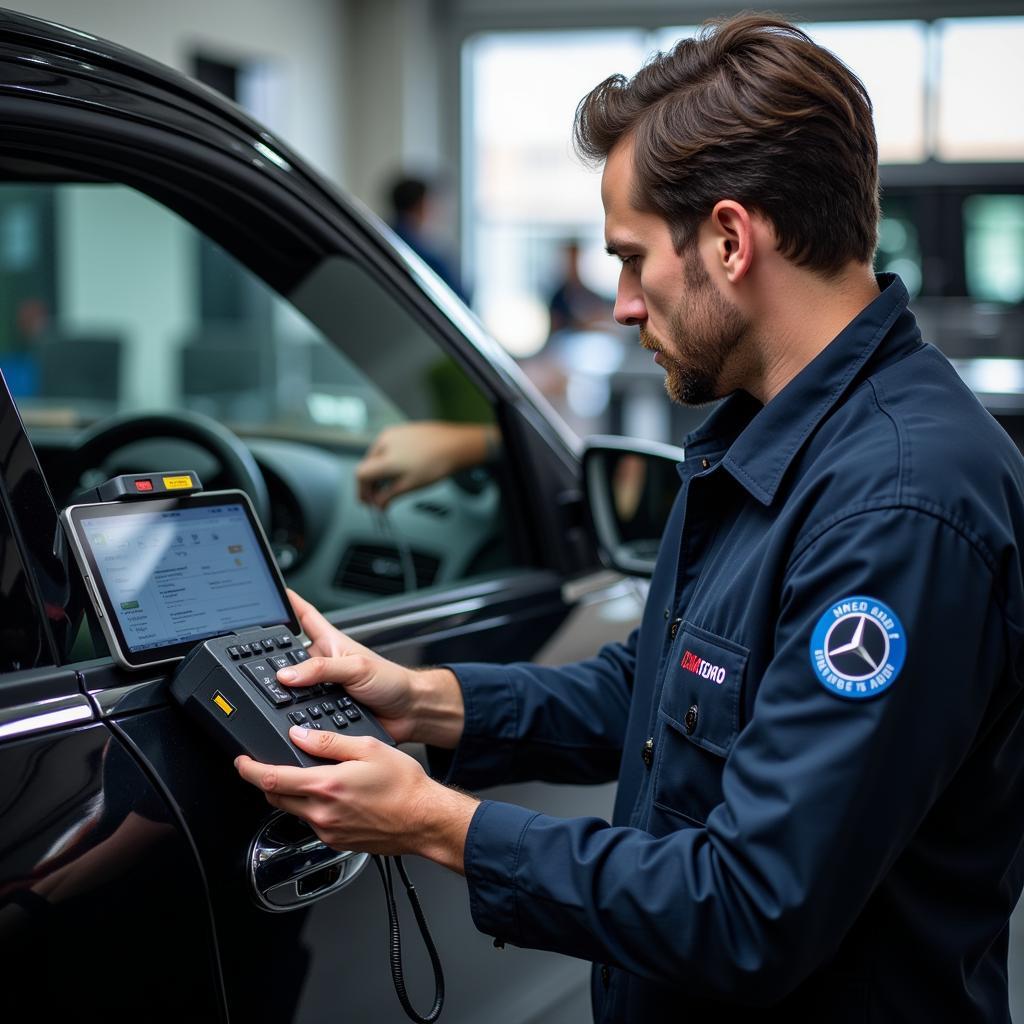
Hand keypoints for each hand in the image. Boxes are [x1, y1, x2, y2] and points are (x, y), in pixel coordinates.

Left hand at [234, 728, 478, 871]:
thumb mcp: (368, 748)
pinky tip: (332, 796)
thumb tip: (299, 736)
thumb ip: (329, 743)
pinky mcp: (337, 842)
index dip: (249, 769)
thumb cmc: (404, 785)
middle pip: (276, 797)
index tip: (241, 761)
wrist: (424, 819)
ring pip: (294, 810)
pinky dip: (311, 807)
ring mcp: (328, 831)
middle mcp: (322, 813)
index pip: (272, 779)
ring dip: (291, 793)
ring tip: (309, 777)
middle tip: (268, 765)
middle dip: (266, 781)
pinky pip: (313, 822)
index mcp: (326, 786)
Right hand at [284, 590, 464, 747]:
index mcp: (331, 643)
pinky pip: (303, 712)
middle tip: (254, 661)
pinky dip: (296, 716)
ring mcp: (324, 688)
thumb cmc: (393, 681)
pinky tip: (291, 719)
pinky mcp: (326, 712)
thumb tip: (288, 674)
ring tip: (274, 694)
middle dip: (272, 659)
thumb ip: (322, 669)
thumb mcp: (357, 666)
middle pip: (289, 655)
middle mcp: (325, 664)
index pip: (305, 616)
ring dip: (284, 694)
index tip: (268, 593)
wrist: (409, 712)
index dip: (287, 603)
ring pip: (292, 688)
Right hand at [355, 421, 495, 507]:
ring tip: (391, 487)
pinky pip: (388, 448)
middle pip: (368, 465)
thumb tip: (379, 504)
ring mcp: (394, 433)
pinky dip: (388, 462)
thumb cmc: (437, 462)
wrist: (457, 445)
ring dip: (380, 473)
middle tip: (379, 498)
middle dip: (371, 484)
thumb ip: (389, 496)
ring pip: (377, 456)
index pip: (361, 474)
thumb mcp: (410, 486)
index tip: (369, 502)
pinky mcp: (403, 431)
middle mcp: (385, 441)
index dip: (362, 491)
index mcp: (384, 456)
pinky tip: (399, 471)